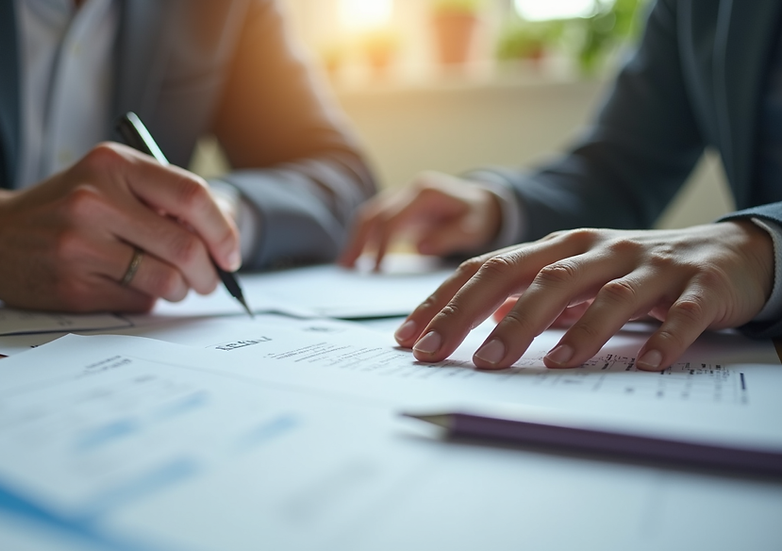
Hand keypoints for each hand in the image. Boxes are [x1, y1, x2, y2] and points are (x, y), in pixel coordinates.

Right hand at [0, 143, 240, 311]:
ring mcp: (80, 245)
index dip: (223, 230)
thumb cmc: (63, 208)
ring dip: (181, 290)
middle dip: (208, 273)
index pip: (191, 196)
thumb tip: (223, 233)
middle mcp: (95, 200)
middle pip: (184, 246)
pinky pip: (137, 300)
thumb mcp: (106, 181)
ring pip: (165, 280)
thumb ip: (159, 198)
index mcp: (111, 165)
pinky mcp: (72, 285)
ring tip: (173, 286)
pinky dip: (147, 299)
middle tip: (209, 281)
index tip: (232, 253)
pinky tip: (129, 287)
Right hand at [338, 171, 501, 268]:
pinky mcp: (397, 209)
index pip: (392, 218)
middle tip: (347, 268)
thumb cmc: (478, 217)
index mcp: (424, 193)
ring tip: (344, 266)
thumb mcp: (473, 228)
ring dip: (355, 240)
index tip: (376, 269)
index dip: (381, 244)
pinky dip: (362, 238)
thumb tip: (420, 248)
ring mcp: (401, 197)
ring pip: (369, 216)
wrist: (482, 202)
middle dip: (358, 241)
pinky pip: (374, 221)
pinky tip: (354, 258)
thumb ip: (449, 237)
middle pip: (373, 214)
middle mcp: (408, 190)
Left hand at [393, 222, 773, 370]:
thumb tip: (470, 321)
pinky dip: (664, 338)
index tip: (409, 338)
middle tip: (445, 355)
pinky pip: (680, 314)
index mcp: (558, 248)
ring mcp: (648, 265)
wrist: (725, 253)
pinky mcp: (697, 286)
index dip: (445, 302)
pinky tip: (645, 364)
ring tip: (544, 366)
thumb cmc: (633, 272)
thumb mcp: (574, 278)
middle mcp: (596, 250)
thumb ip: (527, 294)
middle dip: (481, 317)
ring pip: (604, 294)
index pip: (488, 269)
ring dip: (574, 330)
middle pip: (532, 278)